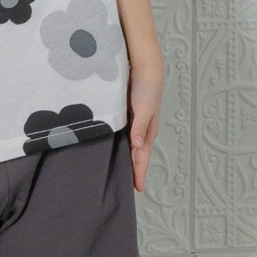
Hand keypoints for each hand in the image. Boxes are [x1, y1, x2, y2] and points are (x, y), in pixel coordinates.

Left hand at [127, 59, 163, 192]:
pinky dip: (117, 144)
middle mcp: (140, 130)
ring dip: (124, 158)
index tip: (138, 189)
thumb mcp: (144, 108)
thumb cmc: (147, 88)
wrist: (144, 67)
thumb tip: (137, 147)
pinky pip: (120, 134)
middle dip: (132, 170)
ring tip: (117, 173)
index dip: (140, 173)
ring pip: (127, 146)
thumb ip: (140, 127)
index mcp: (147, 131)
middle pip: (135, 155)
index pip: (142, 158)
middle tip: (125, 187)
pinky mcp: (124, 115)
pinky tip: (109, 148)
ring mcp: (132, 123)